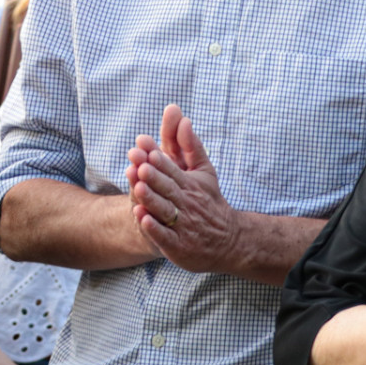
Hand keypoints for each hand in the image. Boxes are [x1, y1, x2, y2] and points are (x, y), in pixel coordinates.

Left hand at [127, 104, 237, 272]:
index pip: (173, 170)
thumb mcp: (204, 172)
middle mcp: (187, 204)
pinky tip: (141, 218)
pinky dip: (153, 227)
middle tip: (139, 165)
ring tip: (138, 188)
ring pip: (165, 210)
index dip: (159, 160)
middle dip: (153, 176)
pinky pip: (164, 235)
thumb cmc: (209, 201)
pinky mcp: (177, 245)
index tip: (145, 147)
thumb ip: (191, 146)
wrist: (227, 240)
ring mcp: (182, 225)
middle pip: (168, 188)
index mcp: (191, 185)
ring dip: (152, 199)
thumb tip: (183, 119)